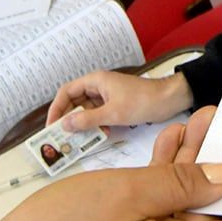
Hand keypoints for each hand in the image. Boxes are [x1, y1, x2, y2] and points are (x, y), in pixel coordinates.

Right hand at [47, 70, 193, 129]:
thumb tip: (65, 125)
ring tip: (81, 139)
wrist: (170, 99)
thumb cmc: (144, 100)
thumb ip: (87, 119)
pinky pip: (99, 115)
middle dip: (69, 119)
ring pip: (87, 110)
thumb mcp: (113, 113)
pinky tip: (102, 134)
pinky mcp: (116, 104)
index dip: (57, 108)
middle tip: (62, 136)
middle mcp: (99, 86)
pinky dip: (97, 125)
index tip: (51, 125)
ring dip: (84, 124)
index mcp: (95, 81)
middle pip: (75, 102)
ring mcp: (107, 95)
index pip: (66, 92)